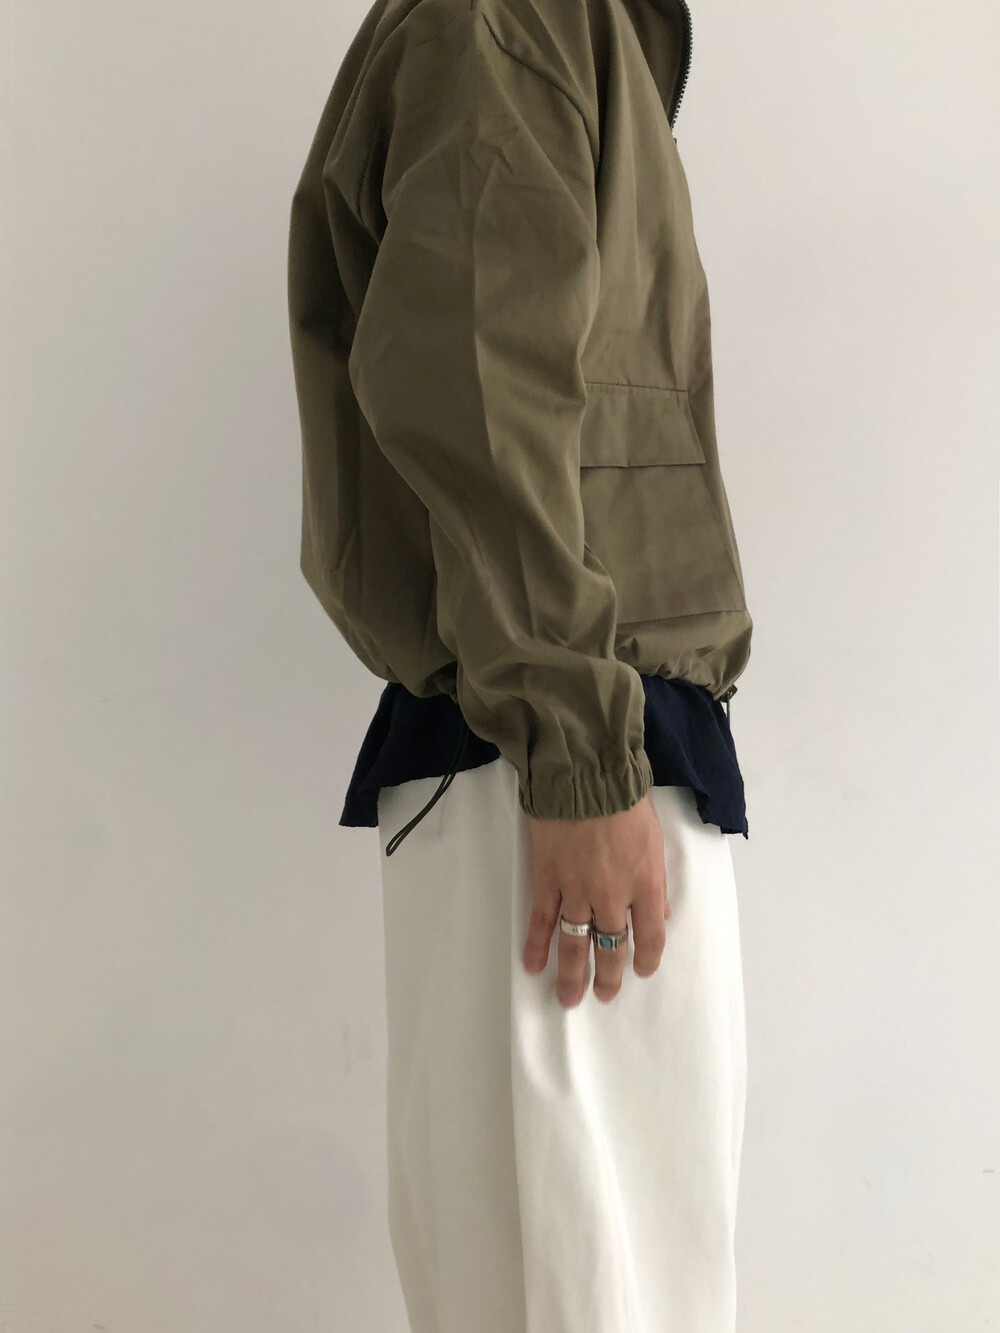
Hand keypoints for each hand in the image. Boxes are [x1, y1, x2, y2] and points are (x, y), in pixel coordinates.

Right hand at [522, 792, 669, 1006]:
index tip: (641, 971)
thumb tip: (658, 913)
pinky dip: (537, 946)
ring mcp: (577, 891)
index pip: (650, 937)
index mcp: (645, 886)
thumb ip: (656, 881)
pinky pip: (543, 920)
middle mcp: (612, 897)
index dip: (646, 960)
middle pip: (611, 948)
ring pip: (575, 943)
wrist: (585, 776)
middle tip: (604, 995)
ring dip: (572, 975)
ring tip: (569, 999)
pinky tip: (534, 966)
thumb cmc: (626, 801)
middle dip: (608, 976)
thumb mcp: (654, 841)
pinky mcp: (548, 880)